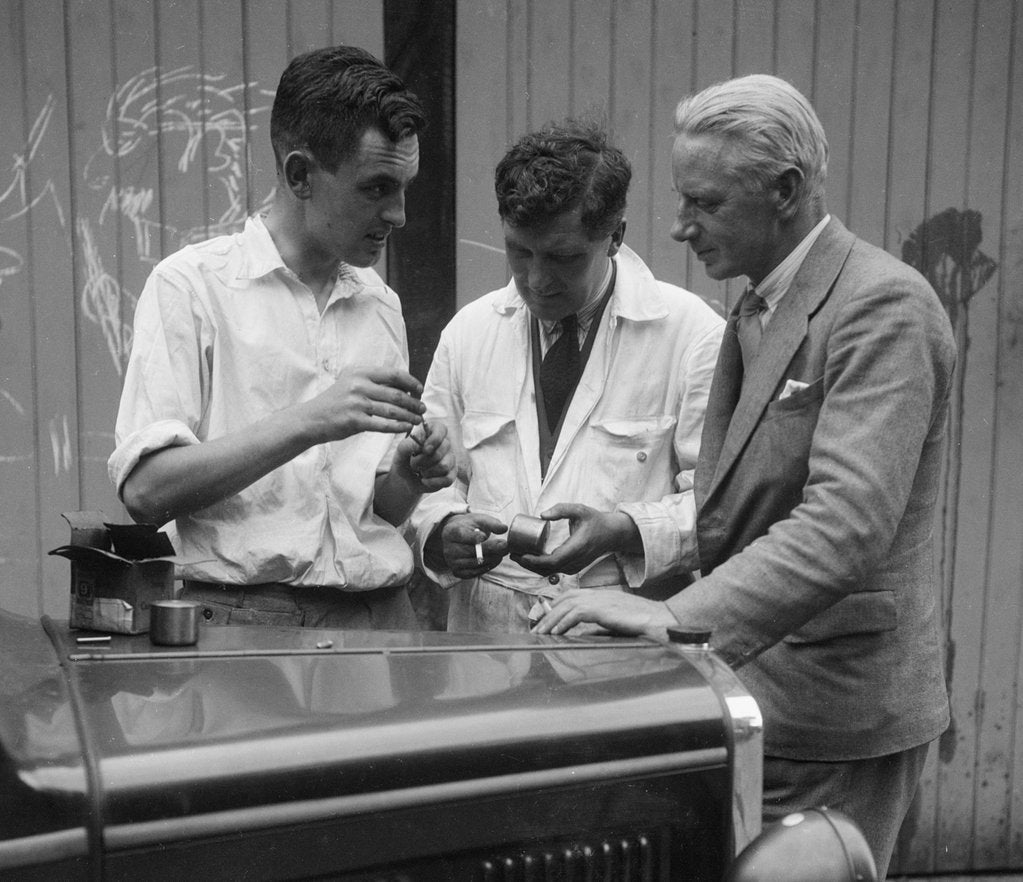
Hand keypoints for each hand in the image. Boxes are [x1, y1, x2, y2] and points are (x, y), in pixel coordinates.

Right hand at [304, 366, 424, 442]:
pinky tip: (406, 428)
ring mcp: (356, 403)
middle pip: (396, 394)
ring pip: (392, 410)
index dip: (411, 382)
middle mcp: (358, 385)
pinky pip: (383, 425)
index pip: (394, 374)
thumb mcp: (351, 383)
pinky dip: (397, 427)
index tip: (420, 390)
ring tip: (418, 420)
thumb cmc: (336, 401)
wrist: (312, 418)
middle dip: (414, 402)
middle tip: (423, 408)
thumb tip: (404, 385)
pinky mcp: (354, 421)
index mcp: (360, 372)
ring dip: (409, 416)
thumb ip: (373, 382)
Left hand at [400, 420, 454, 492]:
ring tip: (420, 471)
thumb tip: (419, 446)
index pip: (441, 430)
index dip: (434, 440)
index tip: (424, 450)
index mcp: (433, 432)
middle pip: (440, 451)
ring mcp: (451, 459)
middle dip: (423, 461)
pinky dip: (432, 482)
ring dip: (427, 471)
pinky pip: (448, 479)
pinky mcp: (452, 474)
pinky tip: (424, 480)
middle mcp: (445, 444)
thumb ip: (407, 446)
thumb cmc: (405, 460)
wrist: (406, 478)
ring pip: (444, 466)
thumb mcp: (401, 452)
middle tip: (413, 464)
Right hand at [436, 513, 508, 578]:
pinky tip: (495, 560)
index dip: (474, 537)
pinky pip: (474, 572)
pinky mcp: (457, 572)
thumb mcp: (479, 520)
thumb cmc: (469, 527)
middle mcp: (448, 549)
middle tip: (505, 546)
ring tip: (502, 553)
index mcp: (451, 532)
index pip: (462, 535)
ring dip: (491, 559)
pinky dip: (487, 567)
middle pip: (471, 551)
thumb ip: (492, 523)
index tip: (486, 536)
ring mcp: (452, 562)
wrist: (457, 537)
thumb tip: (504, 528)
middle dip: (490, 549)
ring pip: (474, 563)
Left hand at [513, 503, 639, 575]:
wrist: (612, 534)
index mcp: (576, 548)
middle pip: (547, 570)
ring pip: (550, 572)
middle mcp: (575, 561)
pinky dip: (541, 567)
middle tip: (513, 554)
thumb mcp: (580, 509)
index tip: (521, 555)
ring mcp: (575, 567)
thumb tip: (541, 515)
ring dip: (533, 567)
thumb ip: (561, 509)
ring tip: (518, 556)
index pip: (552, 561)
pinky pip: (555, 571)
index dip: (534, 561)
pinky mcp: (574, 568)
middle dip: (528, 564)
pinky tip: (530, 558)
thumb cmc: (596, 520)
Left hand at [530, 589, 676, 638]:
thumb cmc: (641, 624)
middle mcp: (597, 595)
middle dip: (547, 614)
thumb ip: (598, 627)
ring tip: (540, 633)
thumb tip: (583, 635)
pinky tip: (556, 633)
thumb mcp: (615, 624)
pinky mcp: (603, 609)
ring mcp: (600, 600)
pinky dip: (563, 623)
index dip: (554, 608)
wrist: (660, 619)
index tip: (544, 621)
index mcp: (600, 596)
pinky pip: (576, 614)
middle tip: (536, 629)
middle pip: (564, 600)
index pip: (570, 597)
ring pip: (566, 606)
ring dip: (551, 620)